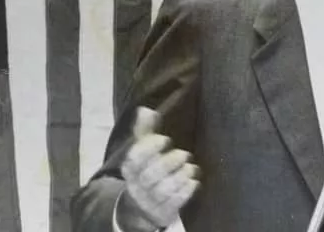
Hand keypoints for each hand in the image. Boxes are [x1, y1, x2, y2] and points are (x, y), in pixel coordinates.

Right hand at [117, 107, 199, 230]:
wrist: (143, 206)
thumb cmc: (146, 171)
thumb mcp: (143, 151)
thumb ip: (145, 131)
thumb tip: (145, 109)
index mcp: (129, 168)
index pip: (134, 158)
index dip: (149, 148)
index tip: (165, 139)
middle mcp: (136, 185)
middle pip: (149, 176)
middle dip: (168, 163)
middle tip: (185, 154)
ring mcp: (149, 201)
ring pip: (162, 190)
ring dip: (179, 177)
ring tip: (191, 167)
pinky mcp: (163, 212)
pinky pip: (173, 204)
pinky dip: (184, 192)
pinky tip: (194, 182)